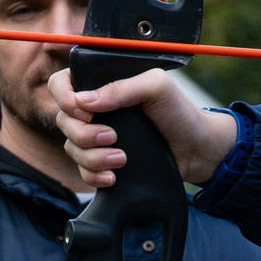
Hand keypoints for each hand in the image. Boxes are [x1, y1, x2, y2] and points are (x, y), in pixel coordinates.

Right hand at [49, 67, 240, 186]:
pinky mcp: (105, 162)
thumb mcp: (156, 88)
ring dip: (92, 157)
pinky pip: (82, 171)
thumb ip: (122, 88)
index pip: (61, 84)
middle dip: (83, 133)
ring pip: (71, 148)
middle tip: (112, 137)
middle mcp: (97, 110)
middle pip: (63, 120)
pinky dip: (94, 176)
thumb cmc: (181, 113)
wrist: (198, 150)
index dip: (63, 98)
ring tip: (122, 159)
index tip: (83, 112)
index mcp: (104, 85)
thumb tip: (83, 101)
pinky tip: (114, 177)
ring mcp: (99, 137)